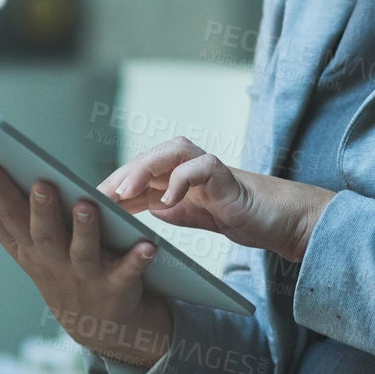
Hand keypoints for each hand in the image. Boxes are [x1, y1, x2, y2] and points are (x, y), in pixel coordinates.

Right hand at [0, 161, 173, 368]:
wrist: (96, 326)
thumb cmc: (55, 271)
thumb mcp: (21, 247)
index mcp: (29, 247)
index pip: (9, 216)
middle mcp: (54, 262)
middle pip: (45, 233)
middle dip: (42, 209)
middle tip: (42, 182)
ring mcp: (86, 276)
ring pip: (84, 251)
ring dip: (85, 229)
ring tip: (86, 204)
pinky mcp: (118, 287)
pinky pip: (129, 272)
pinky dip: (137, 260)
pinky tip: (147, 245)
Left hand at [97, 136, 334, 263]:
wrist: (286, 221)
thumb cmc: (246, 217)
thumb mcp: (202, 219)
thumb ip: (178, 211)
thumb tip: (150, 209)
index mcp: (183, 177)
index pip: (141, 175)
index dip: (114, 186)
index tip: (88, 202)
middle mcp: (193, 166)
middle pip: (149, 158)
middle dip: (121, 174)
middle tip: (97, 194)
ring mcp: (210, 166)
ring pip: (171, 153)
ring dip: (144, 169)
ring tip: (124, 191)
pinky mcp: (228, 175)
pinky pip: (201, 168)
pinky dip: (181, 180)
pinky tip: (165, 200)